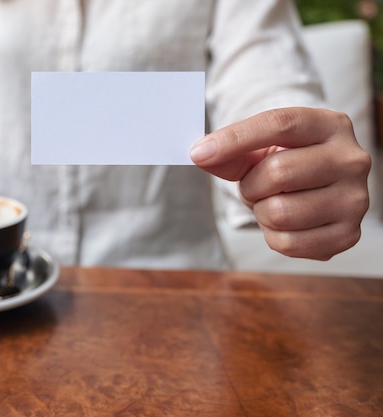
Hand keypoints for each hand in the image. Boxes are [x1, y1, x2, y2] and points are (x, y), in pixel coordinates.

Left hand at [191, 107, 370, 259]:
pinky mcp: (348, 236)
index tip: (199, 152)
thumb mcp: (260, 149)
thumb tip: (201, 155)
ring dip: (261, 212)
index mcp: (330, 125)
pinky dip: (273, 236)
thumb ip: (230, 151)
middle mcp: (351, 160)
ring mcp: (355, 200)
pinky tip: (286, 223)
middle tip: (256, 186)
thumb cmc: (286, 161)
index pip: (279, 125)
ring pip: (280, 212)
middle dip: (251, 185)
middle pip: (277, 173)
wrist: (320, 187)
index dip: (235, 138)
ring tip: (274, 202)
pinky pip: (288, 243)